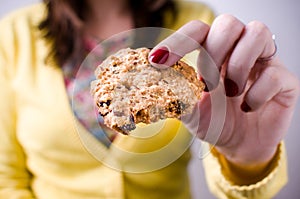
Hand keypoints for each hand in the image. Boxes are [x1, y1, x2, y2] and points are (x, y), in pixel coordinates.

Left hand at [149, 14, 298, 175]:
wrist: (239, 145)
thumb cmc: (215, 122)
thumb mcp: (189, 110)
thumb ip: (173, 96)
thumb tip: (150, 86)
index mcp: (213, 52)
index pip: (197, 30)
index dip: (178, 41)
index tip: (159, 61)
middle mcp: (239, 50)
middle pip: (228, 23)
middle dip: (214, 50)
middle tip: (206, 83)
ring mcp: (264, 62)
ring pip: (257, 33)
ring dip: (237, 65)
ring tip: (230, 92)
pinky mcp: (284, 82)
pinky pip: (275, 74)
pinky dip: (256, 94)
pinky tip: (247, 108)